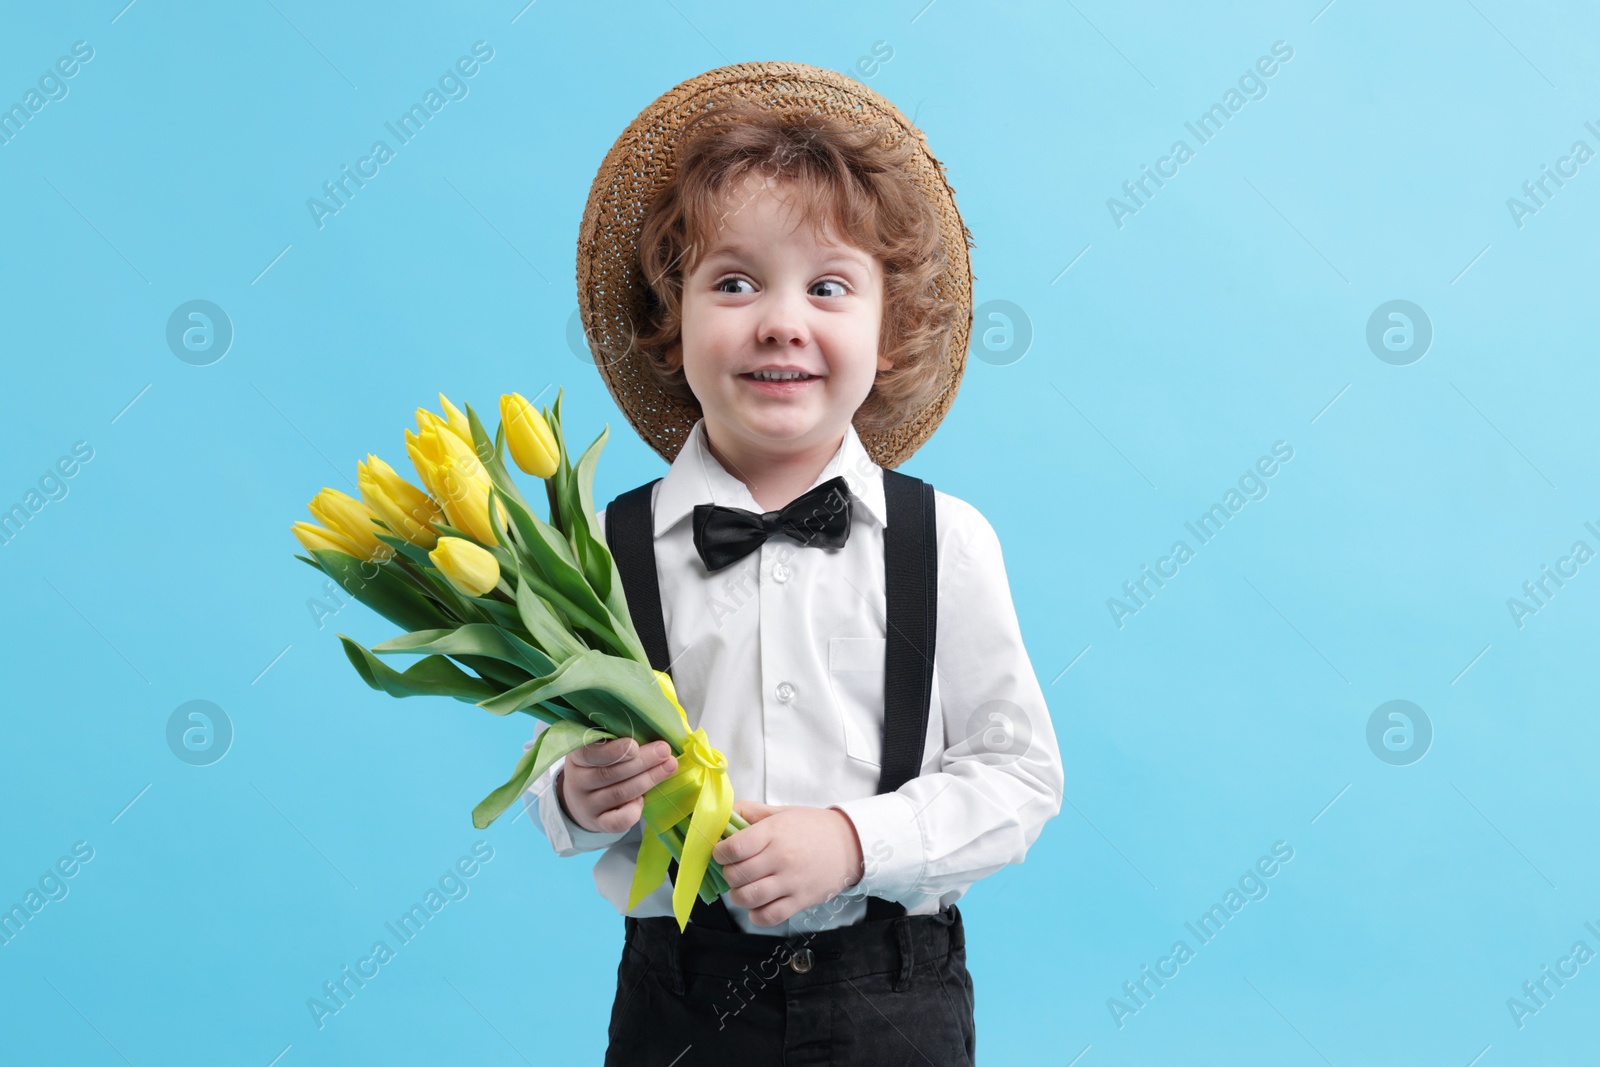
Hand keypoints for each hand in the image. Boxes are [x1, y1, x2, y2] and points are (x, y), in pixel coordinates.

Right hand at [558, 737, 677, 834]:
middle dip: (642, 762)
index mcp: (578, 757)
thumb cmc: (600, 765)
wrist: (581, 800)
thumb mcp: (600, 747)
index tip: (635, 745)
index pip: (590, 753)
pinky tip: (644, 798)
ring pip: (619, 794)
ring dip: (647, 780)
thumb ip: (618, 739)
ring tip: (669, 767)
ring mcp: (587, 805)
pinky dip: (634, 810)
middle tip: (664, 751)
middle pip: (610, 773)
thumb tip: (654, 733)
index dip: (613, 751)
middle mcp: (578, 781)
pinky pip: (618, 821)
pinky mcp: (599, 823)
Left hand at [711, 800, 865, 926]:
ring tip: (743, 887)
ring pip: (748, 897)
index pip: (734, 848)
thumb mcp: (782, 812)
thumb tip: (723, 815)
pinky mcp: (800, 901)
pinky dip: (756, 915)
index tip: (721, 852)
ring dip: (738, 895)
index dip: (719, 852)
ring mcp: (791, 882)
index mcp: (774, 833)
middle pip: (736, 874)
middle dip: (728, 873)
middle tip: (734, 868)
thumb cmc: (813, 827)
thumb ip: (751, 812)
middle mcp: (781, 858)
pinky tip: (757, 905)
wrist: (850, 844)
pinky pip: (768, 916)